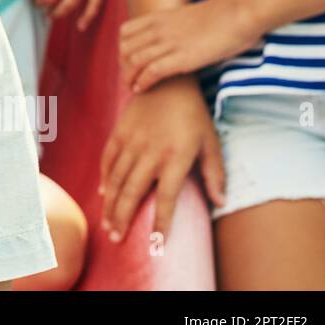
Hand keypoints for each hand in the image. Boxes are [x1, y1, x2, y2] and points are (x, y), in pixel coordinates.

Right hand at [100, 75, 224, 241]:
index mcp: (175, 158)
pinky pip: (108, 160)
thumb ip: (215, 173)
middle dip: (122, 218)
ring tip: (107, 225)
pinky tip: (104, 194)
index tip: (156, 243)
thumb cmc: (194, 114)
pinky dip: (104, 178)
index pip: (167, 199)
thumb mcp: (211, 142)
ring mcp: (132, 142)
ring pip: (116, 179)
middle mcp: (150, 153)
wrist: (168, 81)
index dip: (161, 222)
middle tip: (116, 238)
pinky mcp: (120, 132)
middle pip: (132, 192)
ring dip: (110, 205)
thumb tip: (220, 202)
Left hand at [119, 0, 260, 92]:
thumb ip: (176, 25)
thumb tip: (179, 36)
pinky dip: (142, 82)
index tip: (127, 61)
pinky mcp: (182, 58)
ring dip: (128, 77)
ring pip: (134, 61)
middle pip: (125, 48)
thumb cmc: (224, 16)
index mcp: (159, 17)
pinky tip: (141, 89)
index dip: (123, 48)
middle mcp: (159, 29)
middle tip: (128, 78)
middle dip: (123, 66)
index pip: (125, 32)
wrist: (239, 13)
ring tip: (131, 87)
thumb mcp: (189, 15)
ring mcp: (169, 43)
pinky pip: (151, 71)